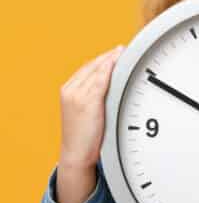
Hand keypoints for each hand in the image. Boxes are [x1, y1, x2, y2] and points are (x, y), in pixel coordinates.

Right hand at [58, 45, 123, 168]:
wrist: (77, 154)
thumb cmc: (86, 135)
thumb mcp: (88, 110)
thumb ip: (96, 94)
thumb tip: (115, 82)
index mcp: (68, 90)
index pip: (88, 67)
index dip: (104, 58)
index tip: (118, 51)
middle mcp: (70, 90)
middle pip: (92, 66)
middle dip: (109, 56)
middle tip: (125, 48)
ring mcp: (76, 95)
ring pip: (97, 70)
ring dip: (111, 59)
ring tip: (126, 52)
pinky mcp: (86, 102)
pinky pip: (100, 80)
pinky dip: (109, 69)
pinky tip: (118, 62)